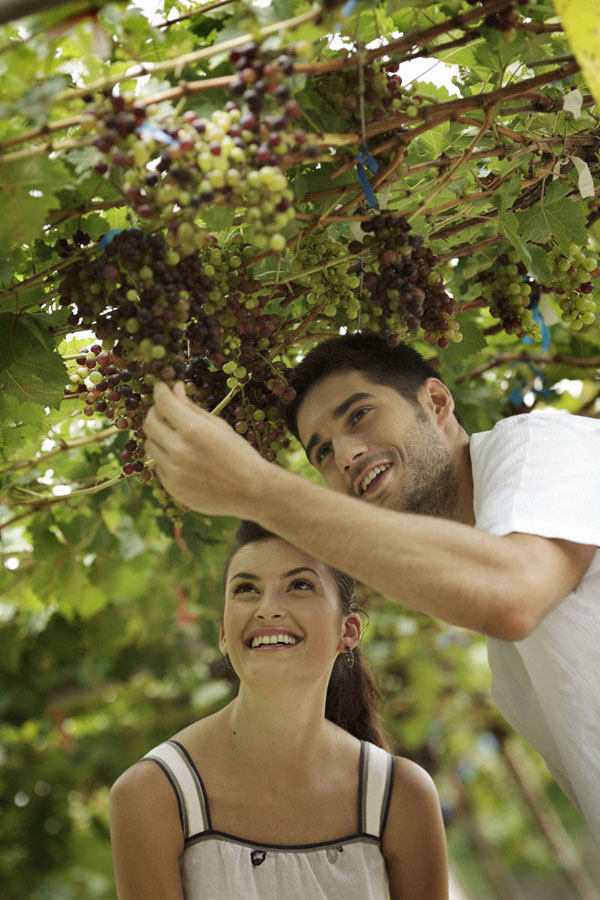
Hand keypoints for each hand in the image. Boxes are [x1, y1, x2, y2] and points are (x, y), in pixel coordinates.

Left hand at [144, 382, 269, 517]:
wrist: (251, 491)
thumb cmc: (239, 455)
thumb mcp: (219, 426)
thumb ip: (192, 408)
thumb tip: (175, 388)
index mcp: (194, 429)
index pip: (163, 402)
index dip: (160, 391)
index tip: (161, 388)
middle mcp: (179, 450)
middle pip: (149, 423)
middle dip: (155, 412)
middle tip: (165, 411)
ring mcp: (174, 471)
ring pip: (150, 445)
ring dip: (159, 436)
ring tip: (176, 437)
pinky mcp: (172, 487)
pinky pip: (159, 465)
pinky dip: (166, 458)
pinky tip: (184, 459)